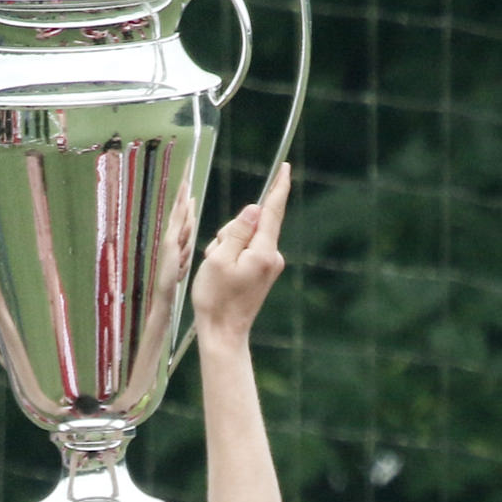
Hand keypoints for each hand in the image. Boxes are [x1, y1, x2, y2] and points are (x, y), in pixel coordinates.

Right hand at [192, 164, 290, 338]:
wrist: (223, 333)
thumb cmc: (216, 298)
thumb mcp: (218, 258)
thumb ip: (237, 230)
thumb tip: (255, 209)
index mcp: (264, 252)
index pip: (273, 211)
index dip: (278, 187)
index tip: (286, 168)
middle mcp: (273, 257)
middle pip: (253, 224)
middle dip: (231, 231)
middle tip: (215, 256)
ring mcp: (269, 266)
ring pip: (246, 238)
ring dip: (227, 246)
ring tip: (218, 270)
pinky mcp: (264, 273)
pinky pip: (246, 252)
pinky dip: (231, 256)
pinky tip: (223, 274)